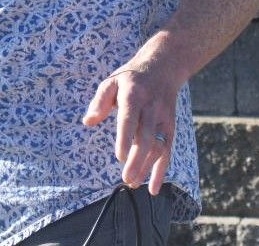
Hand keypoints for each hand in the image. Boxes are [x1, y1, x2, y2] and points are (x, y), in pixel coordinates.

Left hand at [82, 61, 182, 194]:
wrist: (163, 68)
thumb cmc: (131, 78)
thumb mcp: (112, 81)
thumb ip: (99, 101)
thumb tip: (88, 122)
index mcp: (134, 96)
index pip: (130, 119)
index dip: (126, 138)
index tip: (120, 156)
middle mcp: (151, 109)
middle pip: (146, 137)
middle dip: (137, 160)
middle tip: (126, 178)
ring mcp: (163, 119)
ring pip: (157, 147)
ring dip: (147, 167)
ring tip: (132, 183)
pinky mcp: (170, 128)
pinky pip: (167, 152)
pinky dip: (161, 171)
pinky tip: (152, 189)